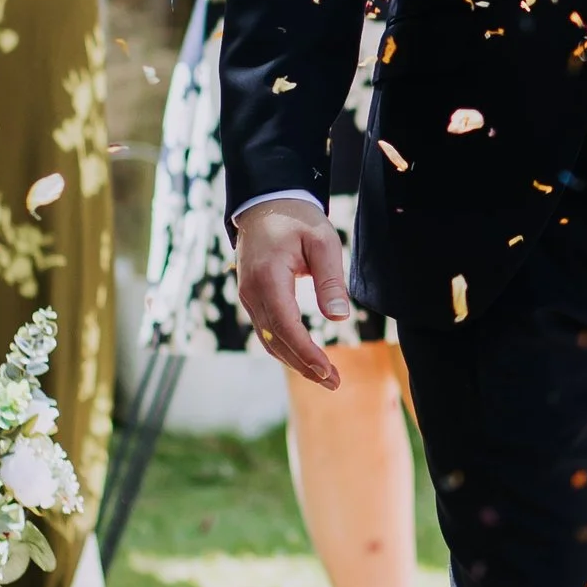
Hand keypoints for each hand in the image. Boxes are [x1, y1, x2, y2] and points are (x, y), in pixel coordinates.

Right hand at [233, 201, 350, 389]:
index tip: (328, 372)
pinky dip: (285, 348)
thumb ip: (329, 280)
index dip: (306, 353)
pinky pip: (267, 331)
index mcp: (268, 278)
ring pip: (269, 340)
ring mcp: (248, 297)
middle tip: (334, 383)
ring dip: (294, 361)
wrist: (266, 203)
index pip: (287, 327)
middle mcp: (252, 292)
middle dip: (304, 366)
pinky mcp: (252, 298)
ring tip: (325, 378)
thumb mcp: (322, 242)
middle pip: (276, 341)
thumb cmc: (298, 219)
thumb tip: (338, 318)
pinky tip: (306, 359)